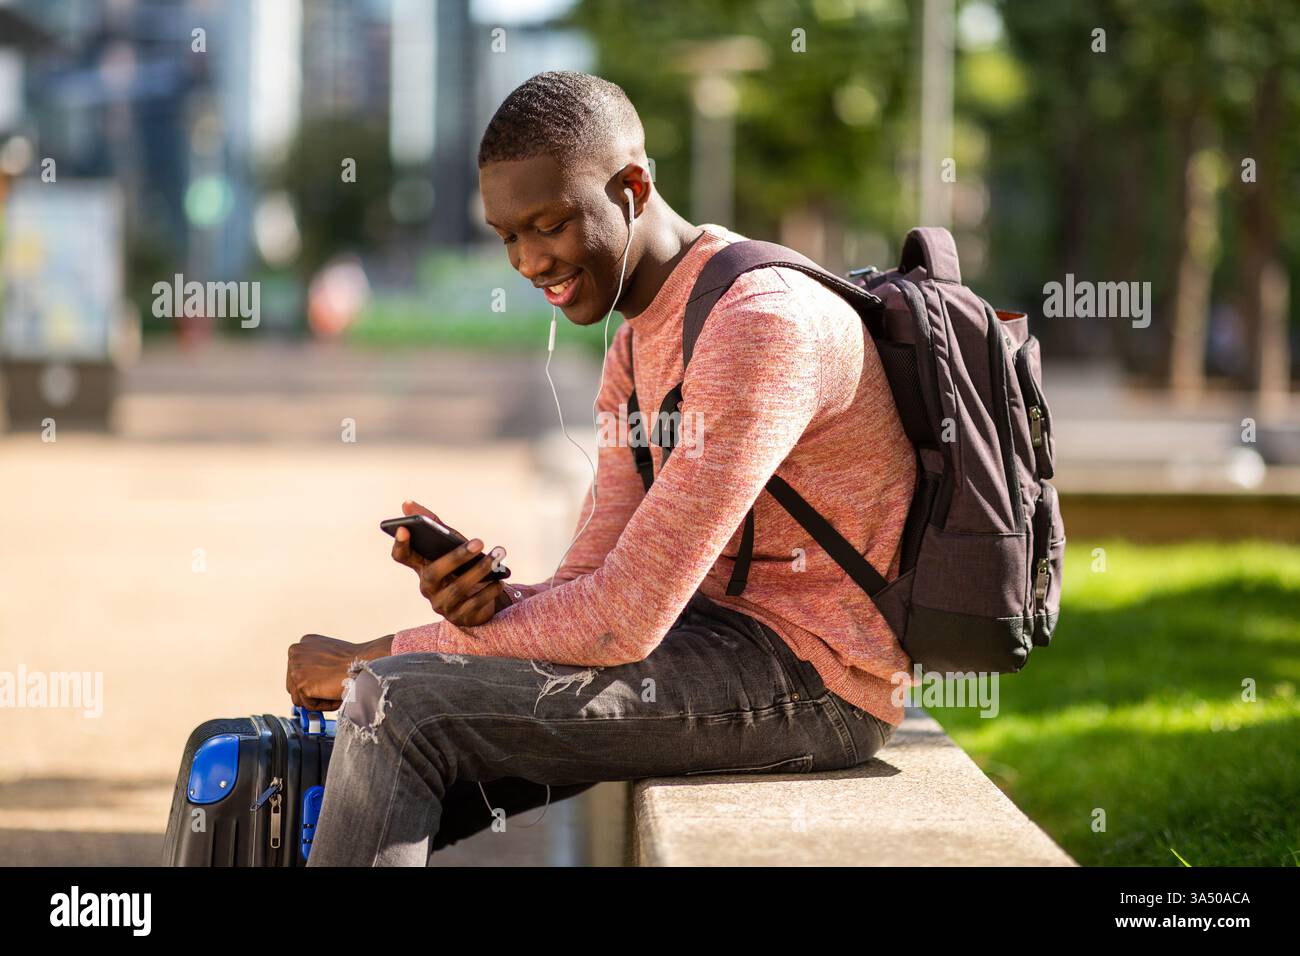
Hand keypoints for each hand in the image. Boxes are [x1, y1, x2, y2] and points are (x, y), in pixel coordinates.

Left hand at [286, 633, 392, 710]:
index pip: (298, 671)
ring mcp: (295, 668)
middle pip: (294, 685)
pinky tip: (334, 692)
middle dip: (311, 692)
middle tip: (331, 688)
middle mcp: (295, 652)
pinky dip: (322, 705)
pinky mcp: (301, 684)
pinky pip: (308, 705)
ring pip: (299, 697)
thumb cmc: (355, 660)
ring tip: (334, 689)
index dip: (314, 681)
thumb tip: (308, 685)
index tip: (329, 680)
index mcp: (303, 643)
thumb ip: (315, 666)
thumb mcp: (330, 655)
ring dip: (318, 699)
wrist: (365, 662)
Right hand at [391, 500, 511, 625]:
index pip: (402, 557)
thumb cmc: (460, 567)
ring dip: (481, 570)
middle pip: (435, 572)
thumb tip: (408, 503)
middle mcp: (427, 587)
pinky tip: (500, 579)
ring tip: (498, 556)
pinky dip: (489, 590)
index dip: (400, 544)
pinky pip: (475, 603)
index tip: (405, 528)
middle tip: (479, 541)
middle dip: (457, 556)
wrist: (477, 602)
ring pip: (459, 588)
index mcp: (421, 567)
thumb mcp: (449, 545)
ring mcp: (442, 605)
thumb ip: (432, 524)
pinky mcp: (460, 617)